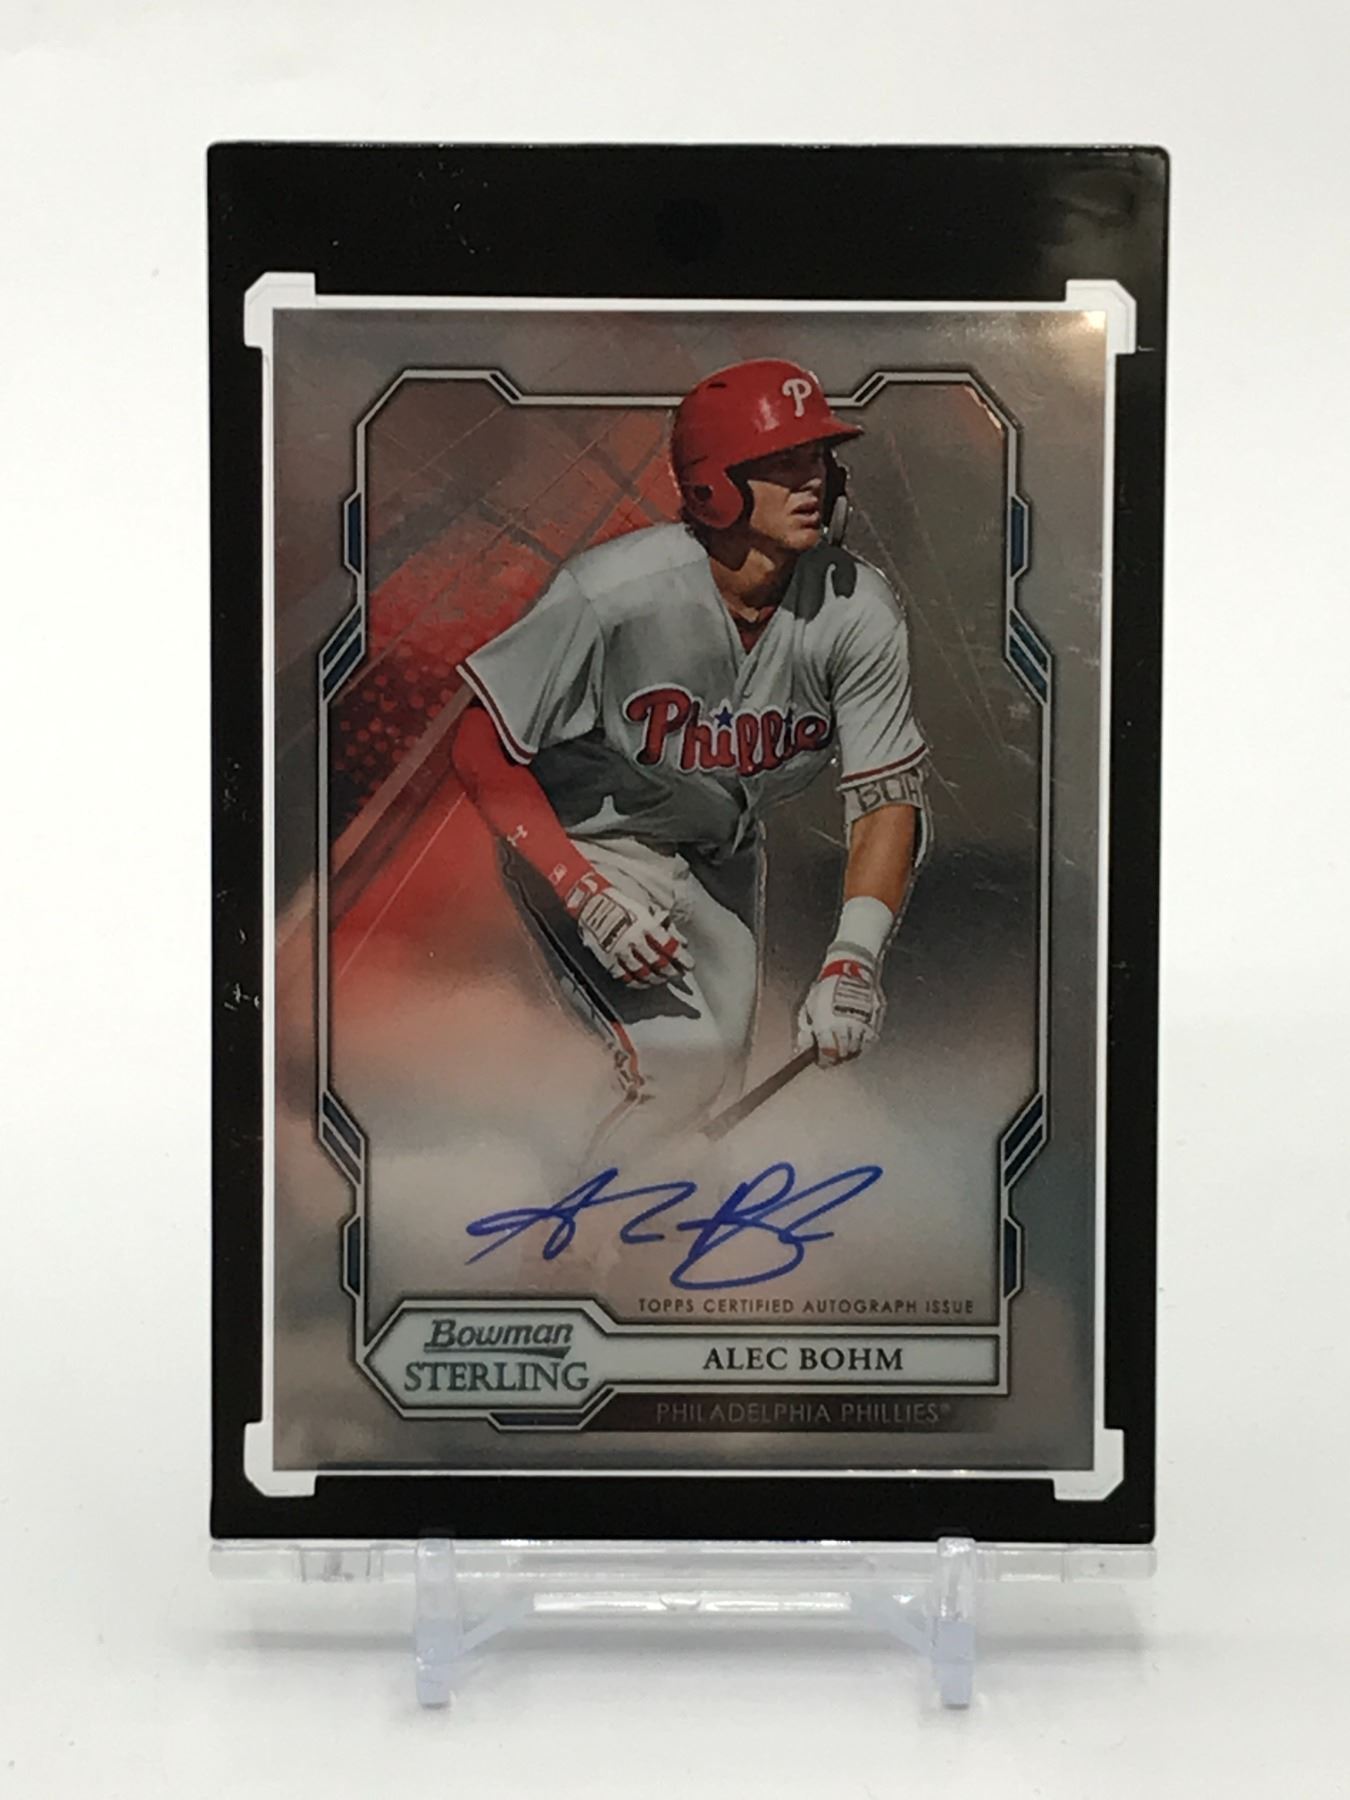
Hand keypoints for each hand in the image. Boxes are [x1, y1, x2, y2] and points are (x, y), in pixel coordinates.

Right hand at [564, 871, 691, 988]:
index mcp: (645, 924)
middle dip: (671, 971)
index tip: (689, 965)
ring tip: (662, 979)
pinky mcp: (607, 958)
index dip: (682, 959)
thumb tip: (681, 941)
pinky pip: (625, 976)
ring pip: (643, 973)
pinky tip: (643, 982)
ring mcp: (619, 951)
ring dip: (656, 979)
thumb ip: (665, 925)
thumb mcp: (646, 907)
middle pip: (658, 963)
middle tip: (677, 974)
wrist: (590, 901)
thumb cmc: (620, 900)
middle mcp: (634, 939)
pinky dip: (637, 982)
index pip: (669, 947)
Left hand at [796, 949, 883, 1065]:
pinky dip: (862, 1044)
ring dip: (849, 1051)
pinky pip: (869, 1041)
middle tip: (833, 1055)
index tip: (822, 1061)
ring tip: (844, 1045)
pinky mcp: (874, 1020)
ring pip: (857, 1049)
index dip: (824, 1060)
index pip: (827, 1052)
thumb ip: (806, 1030)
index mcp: (826, 1023)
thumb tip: (803, 1048)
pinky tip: (855, 1039)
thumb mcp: (809, 1006)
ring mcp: (862, 1023)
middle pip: (843, 1053)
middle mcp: (845, 1025)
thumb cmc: (827, 986)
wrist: (851, 969)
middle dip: (836, 1057)